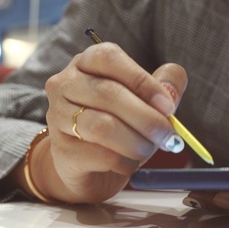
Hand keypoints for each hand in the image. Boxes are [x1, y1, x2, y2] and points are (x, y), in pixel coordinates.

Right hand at [32, 42, 186, 202]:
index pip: (109, 58)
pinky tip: (128, 164)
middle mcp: (65, 84)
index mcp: (87, 62)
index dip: (142, 81)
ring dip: (137, 142)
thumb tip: (171, 90)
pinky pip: (100, 155)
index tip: (168, 106)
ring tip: (148, 150)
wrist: (88, 168)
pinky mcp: (61, 150)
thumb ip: (164, 86)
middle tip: (169, 137)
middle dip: (147, 119)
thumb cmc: (120, 126)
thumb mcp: (146, 101)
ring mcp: (57, 116)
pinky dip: (124, 162)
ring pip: (103, 126)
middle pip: (108, 94)